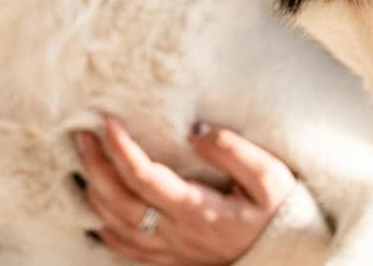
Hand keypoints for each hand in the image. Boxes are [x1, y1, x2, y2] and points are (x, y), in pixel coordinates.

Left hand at [76, 115, 295, 264]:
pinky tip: (97, 206)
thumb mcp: (270, 176)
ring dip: (94, 191)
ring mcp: (170, 251)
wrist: (288, 255)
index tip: (108, 122)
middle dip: (95, 166)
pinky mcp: (171, 260)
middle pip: (118, 202)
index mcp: (197, 210)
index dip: (121, 149)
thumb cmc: (278, 211)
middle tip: (84, 135)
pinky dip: (104, 225)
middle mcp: (176, 234)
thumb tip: (195, 133)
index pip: (145, 178)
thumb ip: (232, 150)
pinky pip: (124, 247)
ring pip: (115, 225)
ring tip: (87, 159)